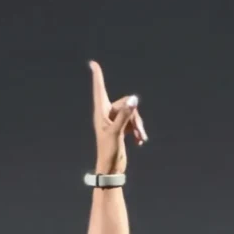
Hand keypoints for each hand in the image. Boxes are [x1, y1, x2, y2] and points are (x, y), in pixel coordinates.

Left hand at [89, 59, 146, 176]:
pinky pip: (133, 122)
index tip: (93, 64)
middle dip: (134, 116)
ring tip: (140, 138)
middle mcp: (107, 115)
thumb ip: (125, 115)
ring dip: (138, 125)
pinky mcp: (122, 129)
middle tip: (138, 131)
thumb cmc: (108, 152)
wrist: (111, 170)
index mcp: (100, 113)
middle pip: (125, 103)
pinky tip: (140, 141)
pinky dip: (138, 130)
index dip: (97, 77)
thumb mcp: (117, 133)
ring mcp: (115, 122)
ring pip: (131, 113)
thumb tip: (134, 99)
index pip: (99, 90)